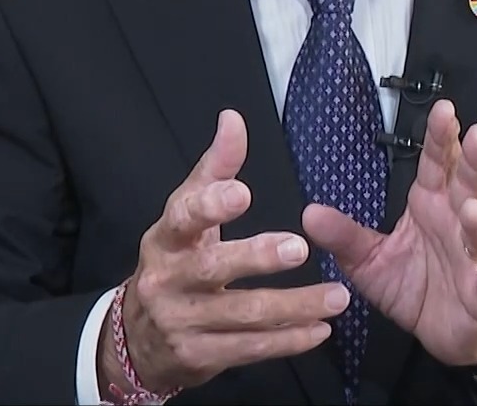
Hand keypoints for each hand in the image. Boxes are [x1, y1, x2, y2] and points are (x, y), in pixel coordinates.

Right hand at [101, 109, 350, 394]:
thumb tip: (233, 119)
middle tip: (300, 247)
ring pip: (243, 314)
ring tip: (338, 297)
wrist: (138, 339)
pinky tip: (319, 330)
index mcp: (167, 238)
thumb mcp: (186, 215)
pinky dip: (288, 341)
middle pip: (214, 268)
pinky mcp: (199, 357)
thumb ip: (215, 169)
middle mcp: (169, 279)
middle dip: (258, 257)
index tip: (243, 192)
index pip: (184, 216)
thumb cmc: (176, 261)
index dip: (212, 205)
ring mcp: (182, 322)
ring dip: (294, 306)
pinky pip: (250, 348)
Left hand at [300, 99, 476, 367]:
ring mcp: (475, 258)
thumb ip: (345, 236)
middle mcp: (458, 224)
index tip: (444, 111)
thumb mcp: (370, 261)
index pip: (439, 164)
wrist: (446, 332)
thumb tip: (310, 212)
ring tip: (470, 210)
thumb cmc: (413, 285)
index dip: (442, 138)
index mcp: (432, 205)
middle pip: (472, 186)